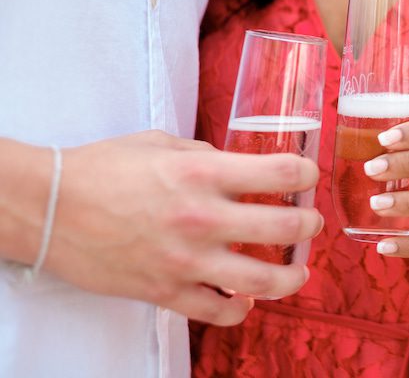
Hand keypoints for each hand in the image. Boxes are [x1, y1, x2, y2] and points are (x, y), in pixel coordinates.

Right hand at [44, 131, 321, 325]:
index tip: (310, 175)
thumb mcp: (161, 144)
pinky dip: (240, 309)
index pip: (280, 172)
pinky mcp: (166, 292)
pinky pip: (218, 312)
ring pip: (263, 280)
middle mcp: (202, 218)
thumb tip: (238, 167)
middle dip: (309, 225)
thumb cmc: (102, 169)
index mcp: (202, 173)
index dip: (307, 173)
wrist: (48, 208)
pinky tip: (247, 300)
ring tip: (299, 271)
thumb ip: (206, 155)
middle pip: (285, 227)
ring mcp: (186, 261)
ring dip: (292, 277)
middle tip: (311, 223)